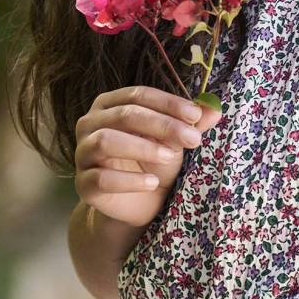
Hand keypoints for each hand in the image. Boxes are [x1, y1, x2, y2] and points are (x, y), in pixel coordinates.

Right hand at [74, 85, 222, 227]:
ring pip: (107, 141)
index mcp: (110, 104)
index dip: (168, 103)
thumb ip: (191, 123)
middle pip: (125, 115)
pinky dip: (129, 180)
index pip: (138, 95)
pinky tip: (151, 182)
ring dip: (142, 147)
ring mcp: (82, 153)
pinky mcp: (83, 184)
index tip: (196, 115)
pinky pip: (101, 178)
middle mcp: (90, 123)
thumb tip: (215, 109)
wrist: (140, 203)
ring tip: (170, 158)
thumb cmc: (155, 161)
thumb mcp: (175, 139)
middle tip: (192, 138)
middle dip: (162, 125)